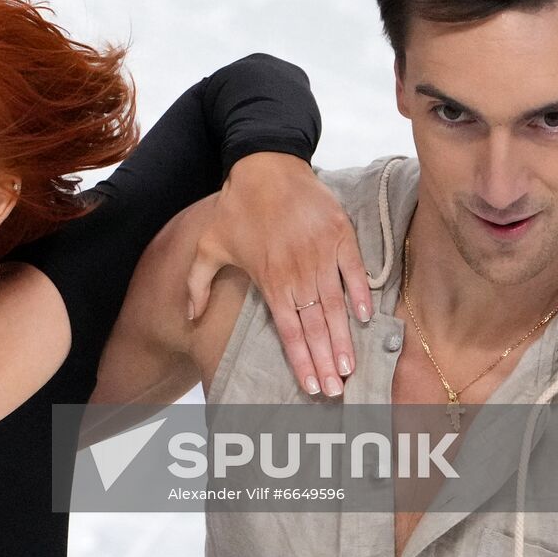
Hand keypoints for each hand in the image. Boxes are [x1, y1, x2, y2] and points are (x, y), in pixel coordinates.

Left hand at [186, 152, 370, 397]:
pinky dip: (361, 294)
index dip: (301, 361)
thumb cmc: (236, 207)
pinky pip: (354, 271)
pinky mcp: (340, 234)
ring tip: (350, 367)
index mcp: (269, 278)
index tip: (310, 386)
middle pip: (314, 326)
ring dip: (344, 338)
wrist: (265, 164)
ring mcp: (321, 253)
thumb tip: (190, 317)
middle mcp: (297, 271)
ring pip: (336, 305)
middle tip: (337, 392)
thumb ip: (197, 284)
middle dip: (326, 362)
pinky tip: (366, 318)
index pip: (288, 331)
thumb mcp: (208, 245)